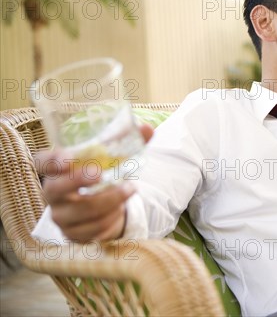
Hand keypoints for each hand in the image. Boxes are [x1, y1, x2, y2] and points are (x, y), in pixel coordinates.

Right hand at [38, 124, 153, 241]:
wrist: (104, 209)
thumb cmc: (104, 177)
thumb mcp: (114, 159)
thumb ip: (129, 142)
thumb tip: (147, 128)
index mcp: (58, 170)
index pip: (43, 162)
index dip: (52, 160)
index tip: (67, 158)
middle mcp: (53, 193)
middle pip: (56, 189)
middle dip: (78, 180)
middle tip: (100, 175)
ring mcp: (61, 216)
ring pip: (83, 210)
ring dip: (111, 200)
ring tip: (130, 190)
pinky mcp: (73, 234)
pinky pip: (94, 228)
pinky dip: (112, 217)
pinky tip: (120, 209)